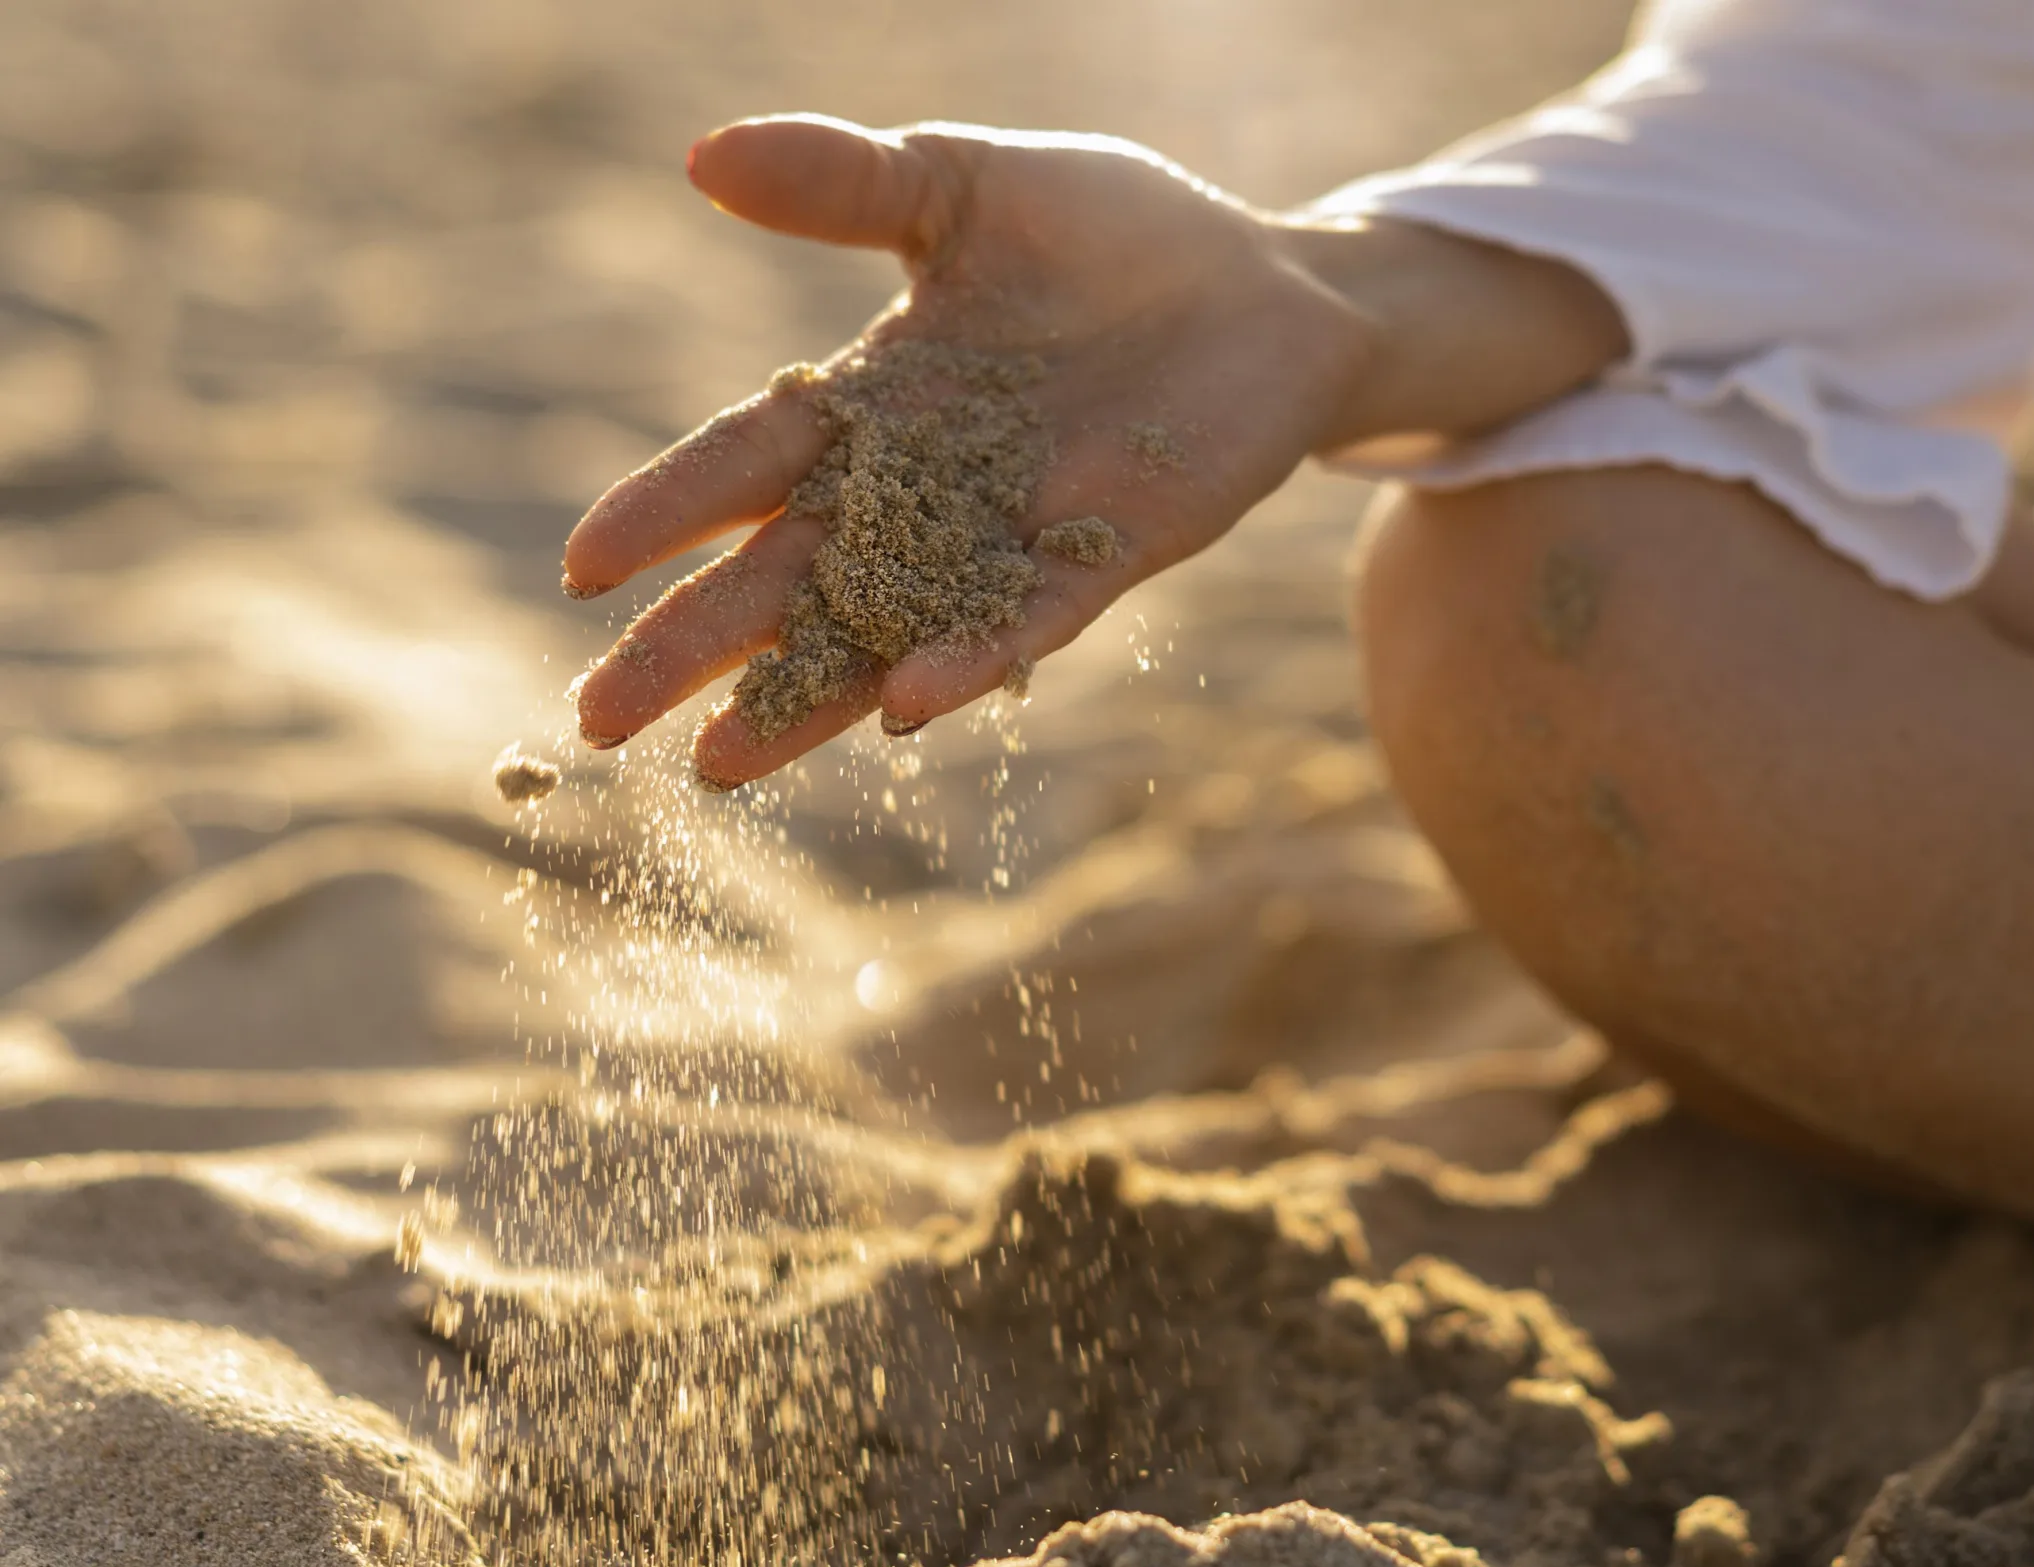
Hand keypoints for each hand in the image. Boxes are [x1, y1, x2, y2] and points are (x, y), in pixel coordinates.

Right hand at [566, 117, 1377, 785]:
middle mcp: (925, 486)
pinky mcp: (1101, 560)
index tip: (583, 569)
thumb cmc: (1115, 232)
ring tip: (716, 764)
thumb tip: (702, 154)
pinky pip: (1018, 626)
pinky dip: (961, 663)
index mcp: (876, 398)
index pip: (746, 460)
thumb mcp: (967, 185)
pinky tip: (898, 706)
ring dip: (802, 697)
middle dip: (692, 646)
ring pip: (883, 630)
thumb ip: (846, 182)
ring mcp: (1008, 534)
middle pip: (785, 573)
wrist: (1271, 286)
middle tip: (595, 721)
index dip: (667, 511)